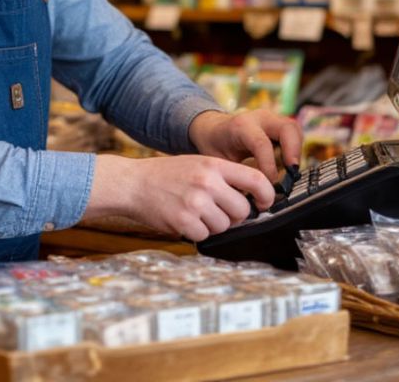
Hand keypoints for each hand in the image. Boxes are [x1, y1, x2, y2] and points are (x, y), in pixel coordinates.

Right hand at [83, 154, 273, 242]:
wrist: (132, 183)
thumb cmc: (166, 175)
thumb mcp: (198, 163)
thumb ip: (224, 177)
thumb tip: (252, 198)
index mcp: (214, 165)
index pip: (256, 180)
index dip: (266, 195)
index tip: (263, 203)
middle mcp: (207, 182)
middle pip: (242, 210)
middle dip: (234, 215)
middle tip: (217, 210)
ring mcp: (195, 202)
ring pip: (225, 226)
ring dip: (214, 225)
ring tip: (195, 212)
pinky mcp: (184, 221)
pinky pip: (205, 235)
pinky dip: (197, 232)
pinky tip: (184, 219)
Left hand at [188, 109, 302, 182]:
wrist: (211, 129)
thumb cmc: (215, 146)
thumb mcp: (220, 162)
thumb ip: (237, 177)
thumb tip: (252, 199)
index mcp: (241, 127)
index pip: (262, 144)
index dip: (269, 167)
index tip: (269, 185)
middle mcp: (259, 119)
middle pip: (287, 128)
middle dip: (293, 153)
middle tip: (291, 175)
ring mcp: (271, 119)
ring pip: (294, 130)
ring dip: (297, 152)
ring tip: (290, 172)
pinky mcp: (278, 124)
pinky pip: (294, 134)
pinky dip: (294, 150)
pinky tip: (287, 165)